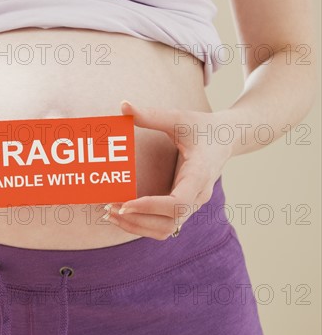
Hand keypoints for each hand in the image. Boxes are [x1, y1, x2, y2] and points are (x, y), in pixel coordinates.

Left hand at [103, 101, 232, 239]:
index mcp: (199, 173)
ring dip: (138, 227)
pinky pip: (166, 225)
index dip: (151, 206)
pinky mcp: (185, 206)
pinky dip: (144, 225)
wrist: (227, 138)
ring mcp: (193, 203)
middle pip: (171, 222)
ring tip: (110, 214)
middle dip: (138, 220)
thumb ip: (151, 115)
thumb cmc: (202, 127)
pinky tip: (122, 214)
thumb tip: (123, 105)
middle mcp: (198, 194)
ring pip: (168, 229)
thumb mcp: (178, 118)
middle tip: (108, 208)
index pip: (178, 202)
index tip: (125, 203)